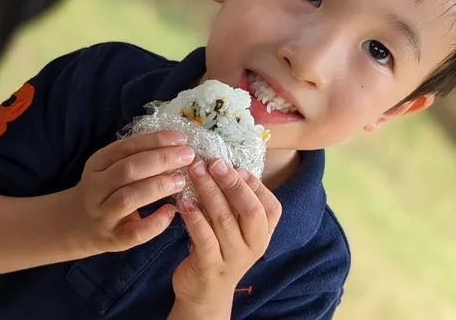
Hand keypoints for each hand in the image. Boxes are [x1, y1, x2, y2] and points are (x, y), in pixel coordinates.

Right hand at [70, 131, 195, 255]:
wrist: (75, 226)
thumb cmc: (102, 192)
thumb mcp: (108, 169)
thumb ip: (134, 157)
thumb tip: (174, 144)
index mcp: (96, 165)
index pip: (125, 148)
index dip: (154, 141)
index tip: (181, 138)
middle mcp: (96, 189)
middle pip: (128, 170)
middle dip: (161, 160)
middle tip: (187, 155)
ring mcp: (103, 216)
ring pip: (129, 198)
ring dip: (157, 186)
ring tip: (181, 181)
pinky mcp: (113, 240)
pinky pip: (135, 232)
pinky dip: (155, 222)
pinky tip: (172, 211)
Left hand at [171, 160, 281, 316]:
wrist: (205, 293)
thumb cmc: (220, 249)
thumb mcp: (235, 227)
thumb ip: (234, 202)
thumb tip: (224, 165)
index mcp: (263, 233)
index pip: (270, 206)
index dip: (254, 184)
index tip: (235, 165)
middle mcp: (253, 246)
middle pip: (250, 210)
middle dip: (232, 183)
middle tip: (214, 162)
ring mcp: (233, 258)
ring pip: (224, 220)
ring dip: (208, 192)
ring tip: (195, 172)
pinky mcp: (210, 266)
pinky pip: (205, 238)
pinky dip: (195, 217)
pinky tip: (184, 202)